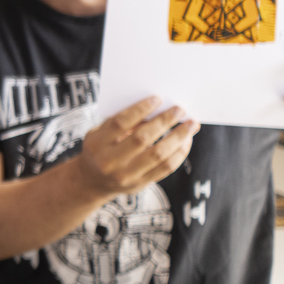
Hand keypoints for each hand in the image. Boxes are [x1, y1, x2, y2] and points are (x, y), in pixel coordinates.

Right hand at [77, 96, 196, 197]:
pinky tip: (185, 141)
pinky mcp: (140, 185)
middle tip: (179, 109)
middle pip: (142, 139)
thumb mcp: (99, 133)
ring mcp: (125, 176)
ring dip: (178, 137)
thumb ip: (121, 123)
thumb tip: (154, 111)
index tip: (157, 99)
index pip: (119, 123)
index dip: (139, 110)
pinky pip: (166, 168)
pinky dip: (179, 153)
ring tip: (191, 125)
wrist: (92, 181)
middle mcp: (109, 161)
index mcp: (96, 143)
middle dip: (164, 122)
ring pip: (158, 154)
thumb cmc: (99, 149)